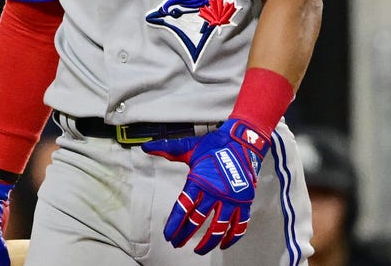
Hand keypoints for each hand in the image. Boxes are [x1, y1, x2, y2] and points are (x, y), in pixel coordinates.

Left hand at [141, 118, 270, 253]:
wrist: (242, 141)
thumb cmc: (214, 145)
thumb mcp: (189, 147)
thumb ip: (167, 149)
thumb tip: (146, 146)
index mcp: (199, 181)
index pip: (184, 208)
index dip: (175, 224)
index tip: (169, 235)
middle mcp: (215, 193)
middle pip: (198, 220)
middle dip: (185, 235)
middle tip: (177, 244)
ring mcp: (232, 199)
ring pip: (219, 227)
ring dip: (208, 242)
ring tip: (199, 250)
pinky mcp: (244, 202)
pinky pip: (239, 225)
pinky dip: (232, 237)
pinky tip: (223, 244)